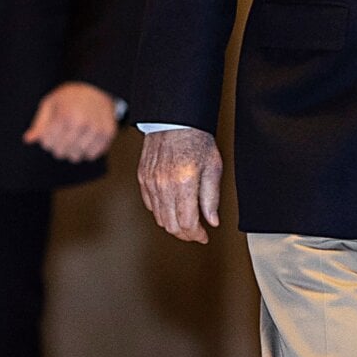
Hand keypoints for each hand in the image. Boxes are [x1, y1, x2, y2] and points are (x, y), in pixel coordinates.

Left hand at [22, 82, 117, 162]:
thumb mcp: (50, 103)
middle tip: (62, 136)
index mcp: (64, 115)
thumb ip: (39, 123)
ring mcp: (96, 129)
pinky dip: (87, 151)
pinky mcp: (108, 134)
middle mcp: (81, 123)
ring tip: (74, 138)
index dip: (46, 140)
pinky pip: (92, 155)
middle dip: (58, 147)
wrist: (98, 88)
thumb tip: (28, 140)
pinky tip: (85, 140)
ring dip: (72, 150)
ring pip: (76, 156)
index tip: (51, 132)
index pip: (48, 143)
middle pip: (61, 152)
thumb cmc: (69, 97)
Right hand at [137, 128, 222, 243]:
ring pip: (159, 217)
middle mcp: (164, 185)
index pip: (187, 223)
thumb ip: (211, 197)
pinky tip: (172, 208)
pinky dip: (161, 212)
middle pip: (171, 225)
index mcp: (184, 183)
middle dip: (185, 234)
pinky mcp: (143, 178)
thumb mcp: (213, 167)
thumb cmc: (196, 139)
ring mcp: (151, 182)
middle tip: (196, 233)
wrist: (175, 120)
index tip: (204, 236)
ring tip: (185, 223)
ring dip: (173, 225)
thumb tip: (211, 220)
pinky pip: (150, 204)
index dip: (196, 235)